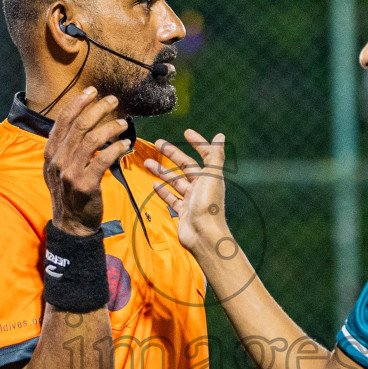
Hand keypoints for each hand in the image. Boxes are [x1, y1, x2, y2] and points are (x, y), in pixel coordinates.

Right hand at [42, 87, 130, 235]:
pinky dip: (116, 148)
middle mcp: (58, 160)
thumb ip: (65, 147)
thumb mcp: (58, 169)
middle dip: (98, 108)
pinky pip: (103, 159)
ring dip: (110, 127)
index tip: (93, 91)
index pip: (63, 120)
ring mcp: (71, 172)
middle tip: (113, 100)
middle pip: (80, 126)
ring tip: (123, 123)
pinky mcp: (86, 184)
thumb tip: (78, 122)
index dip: (78, 102)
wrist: (72, 224)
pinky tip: (125, 144)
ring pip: (93, 139)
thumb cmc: (69, 193)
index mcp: (51, 153)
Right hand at [145, 129, 227, 254]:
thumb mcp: (212, 176)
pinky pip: (171, 198)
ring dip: (162, 171)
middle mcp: (201, 186)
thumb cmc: (209, 206)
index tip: (187, 133)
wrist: (204, 235)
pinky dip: (163, 191)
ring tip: (147, 163)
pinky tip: (154, 184)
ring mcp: (191, 199)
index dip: (197, 143)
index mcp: (210, 177)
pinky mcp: (183, 211)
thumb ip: (215, 156)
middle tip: (158, 143)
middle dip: (171, 154)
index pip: (204, 155)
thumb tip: (220, 135)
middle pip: (185, 166)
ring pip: (174, 181)